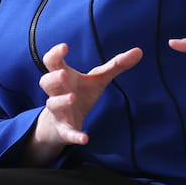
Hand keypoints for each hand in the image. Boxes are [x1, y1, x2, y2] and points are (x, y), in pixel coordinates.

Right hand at [24, 43, 142, 164]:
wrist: (64, 124)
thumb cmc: (80, 94)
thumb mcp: (98, 79)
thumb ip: (116, 65)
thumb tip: (139, 51)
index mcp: (63, 76)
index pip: (52, 62)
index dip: (55, 54)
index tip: (65, 46)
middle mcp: (57, 92)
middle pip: (46, 82)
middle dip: (53, 78)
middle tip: (64, 74)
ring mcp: (58, 111)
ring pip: (52, 105)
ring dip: (61, 101)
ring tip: (73, 97)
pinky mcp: (65, 130)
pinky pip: (67, 133)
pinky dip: (74, 136)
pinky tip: (85, 138)